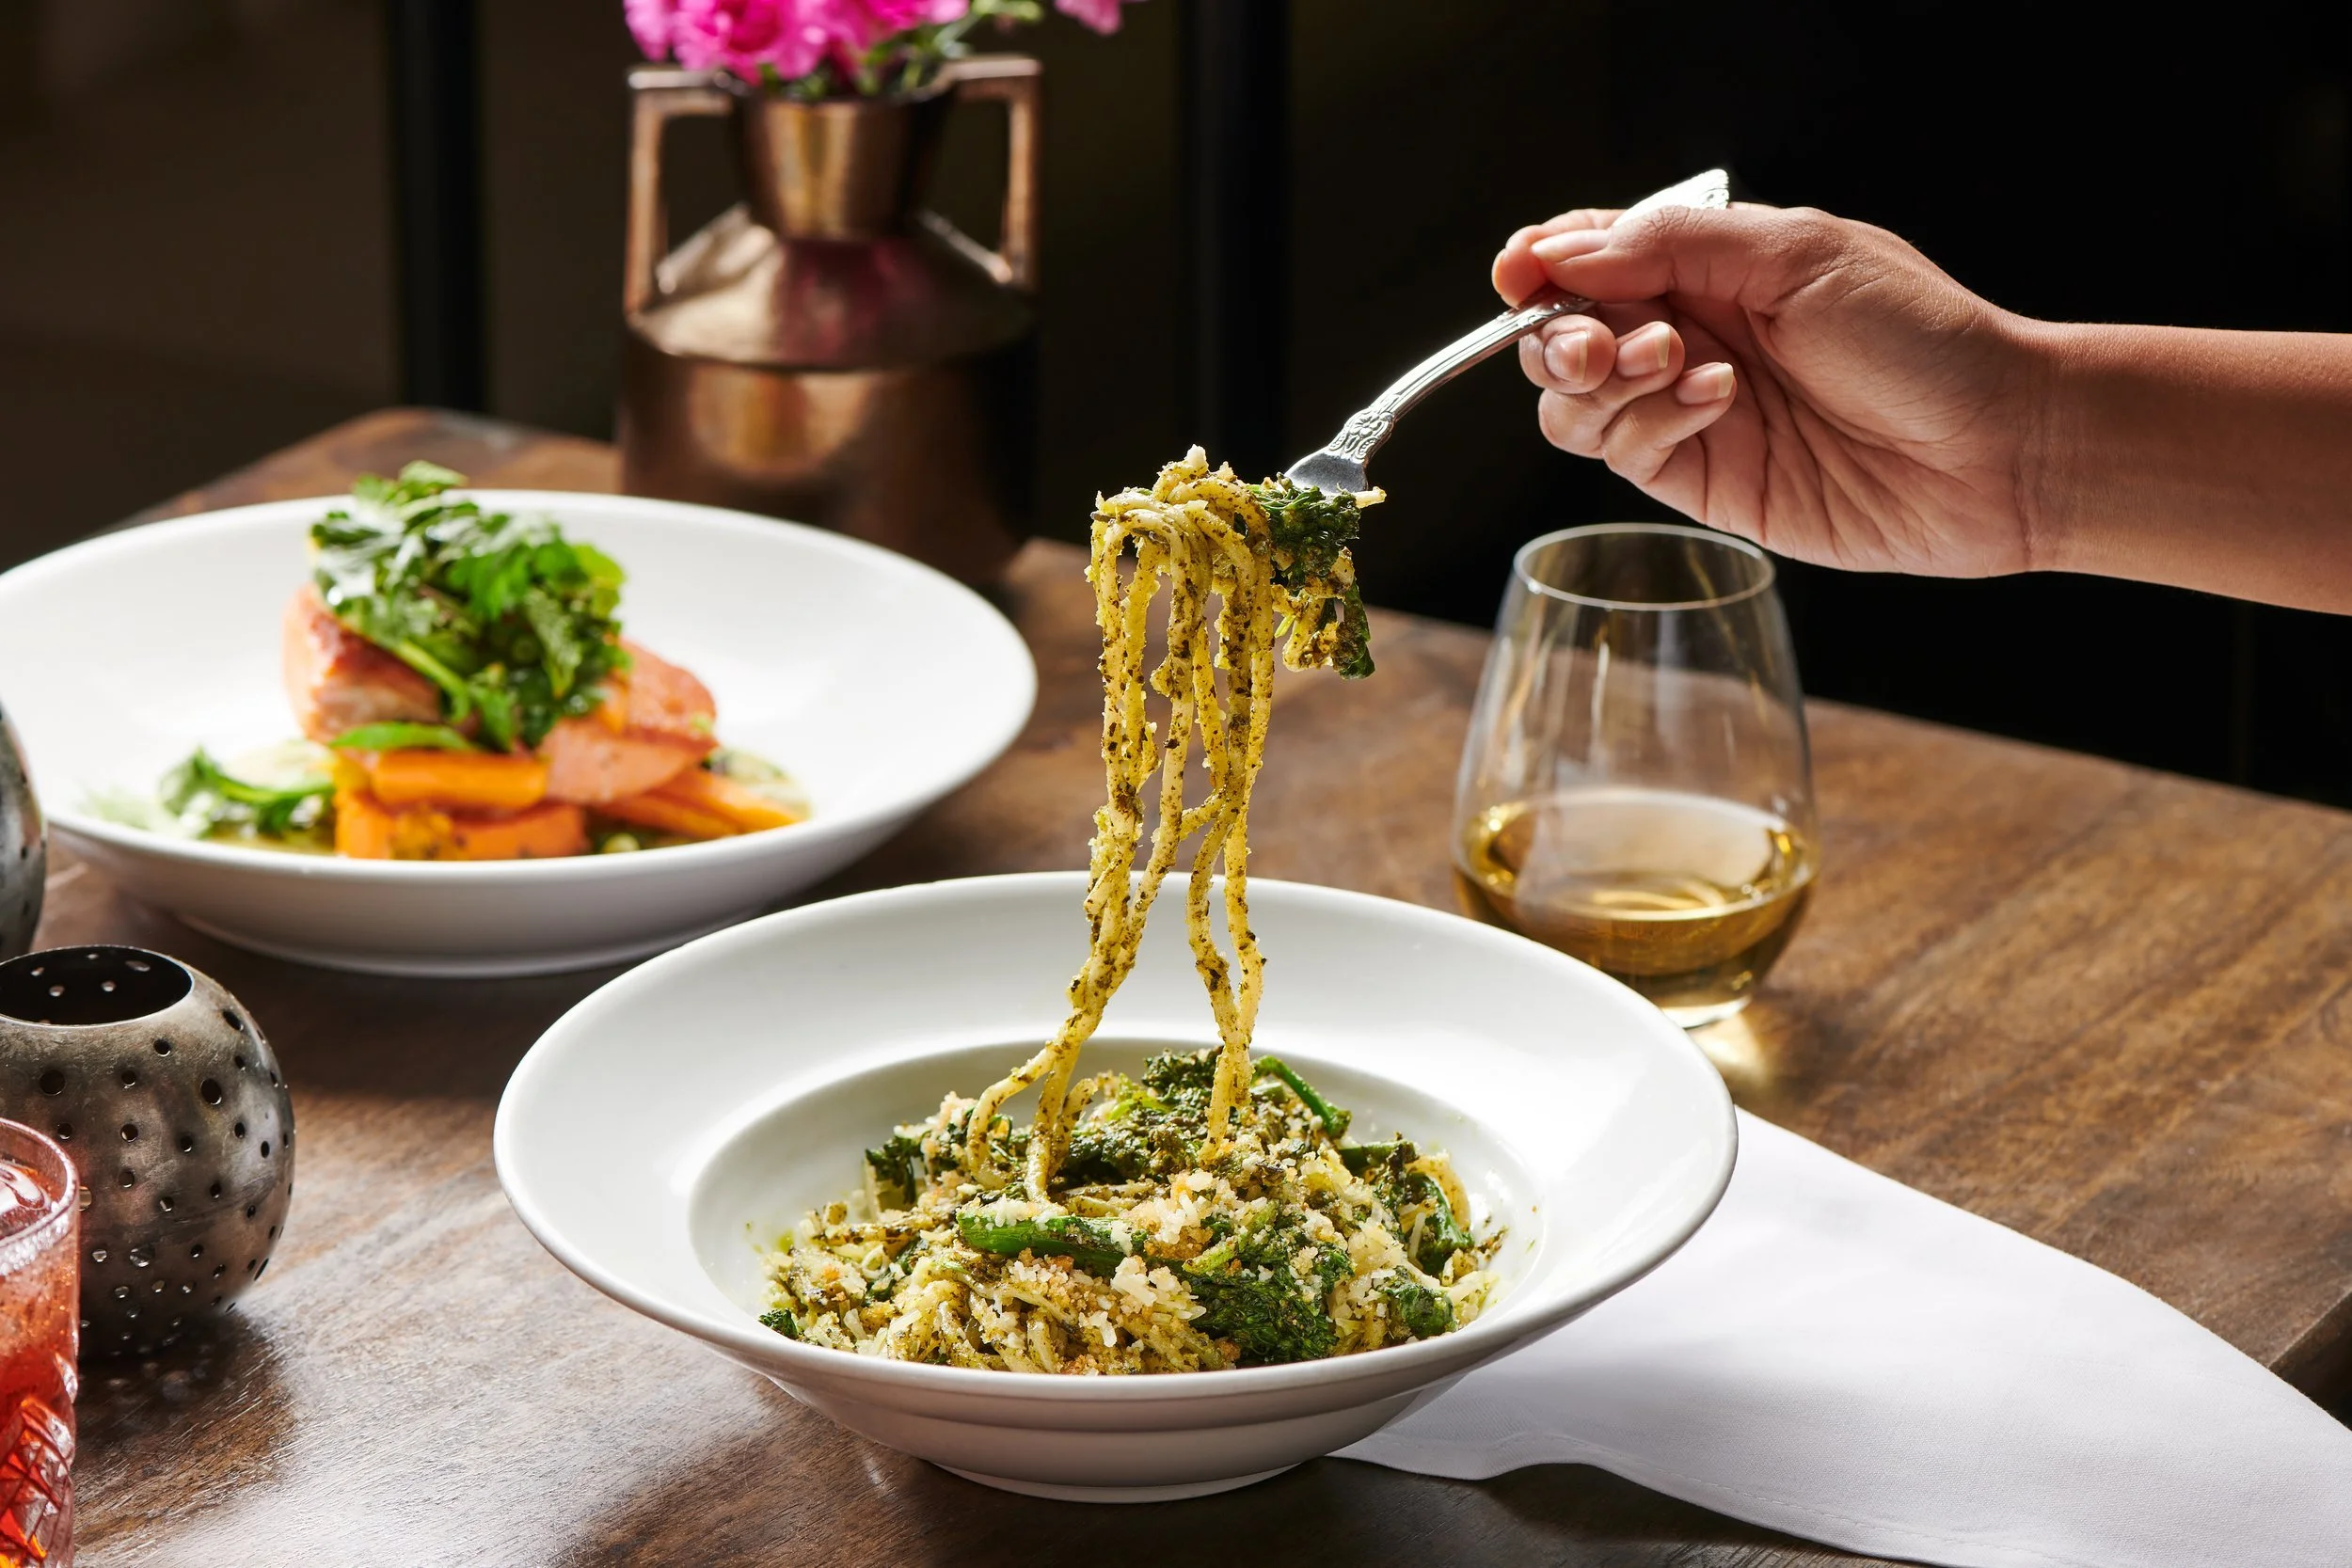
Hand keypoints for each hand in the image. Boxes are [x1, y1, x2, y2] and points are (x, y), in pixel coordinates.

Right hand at [1492, 203, 2046, 576]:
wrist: (1992, 447)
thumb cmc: (1920, 337)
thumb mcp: (1795, 253)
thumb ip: (1672, 245)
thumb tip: (1564, 252)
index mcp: (1711, 266)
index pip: (1590, 255)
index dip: (1541, 263)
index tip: (1520, 271)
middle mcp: (1689, 336)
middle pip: (1563, 332)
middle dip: (1560, 331)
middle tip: (1600, 338)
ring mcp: (1688, 412)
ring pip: (1576, 402)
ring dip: (1601, 377)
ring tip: (1672, 362)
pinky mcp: (1701, 479)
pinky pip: (1624, 452)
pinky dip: (1648, 422)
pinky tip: (1713, 398)